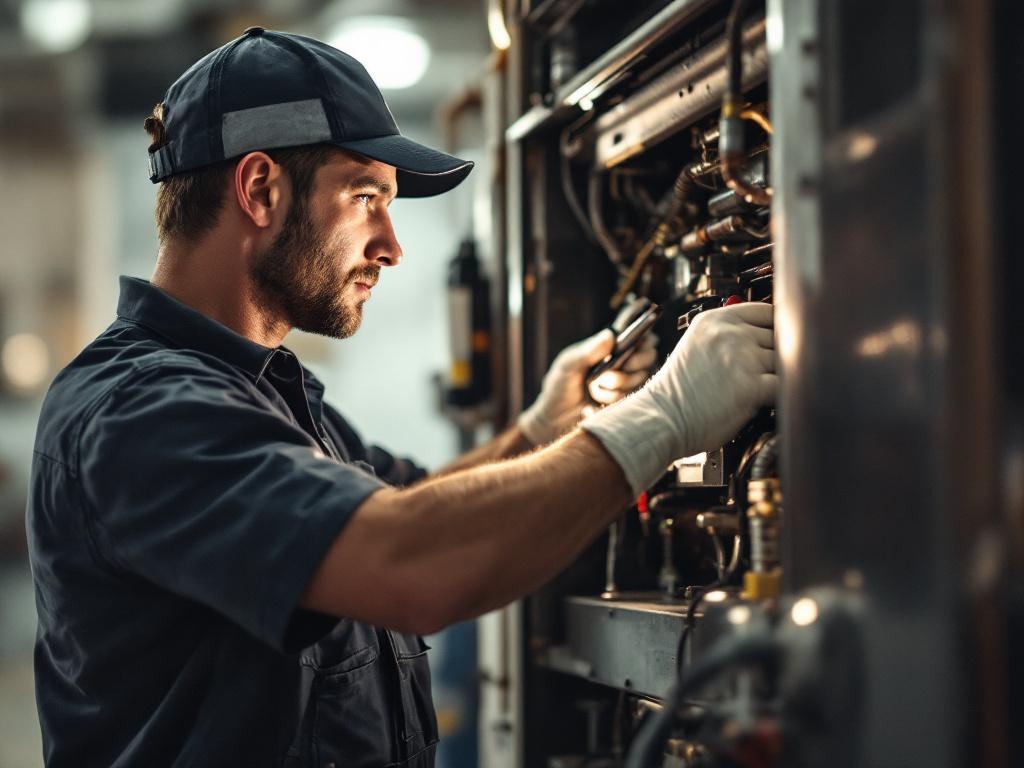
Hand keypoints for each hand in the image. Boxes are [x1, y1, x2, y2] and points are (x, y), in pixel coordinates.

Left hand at [518, 328, 657, 445]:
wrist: (554, 419)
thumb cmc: (560, 385)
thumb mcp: (568, 365)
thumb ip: (587, 351)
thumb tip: (610, 335)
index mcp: (614, 348)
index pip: (644, 338)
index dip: (644, 343)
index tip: (629, 355)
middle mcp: (627, 365)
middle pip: (648, 361)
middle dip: (625, 373)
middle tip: (604, 379)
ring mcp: (630, 386)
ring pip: (639, 385)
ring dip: (612, 392)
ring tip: (591, 393)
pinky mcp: (628, 407)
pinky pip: (632, 405)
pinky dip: (608, 407)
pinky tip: (590, 409)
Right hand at [581, 302, 776, 495]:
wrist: (661, 419)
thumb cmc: (677, 392)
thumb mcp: (696, 346)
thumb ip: (726, 336)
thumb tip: (763, 339)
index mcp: (715, 320)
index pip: (766, 310)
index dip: (777, 328)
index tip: (780, 341)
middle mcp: (730, 333)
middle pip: (780, 336)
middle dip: (780, 355)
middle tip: (769, 373)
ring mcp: (742, 358)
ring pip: (786, 360)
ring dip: (783, 376)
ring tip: (769, 389)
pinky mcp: (751, 386)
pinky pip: (785, 385)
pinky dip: (784, 395)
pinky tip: (772, 402)